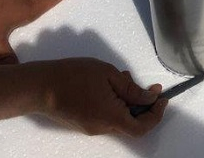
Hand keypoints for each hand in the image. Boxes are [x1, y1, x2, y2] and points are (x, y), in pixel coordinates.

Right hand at [37, 58, 167, 135]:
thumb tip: (151, 97)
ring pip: (119, 119)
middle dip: (143, 104)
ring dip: (127, 101)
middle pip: (132, 123)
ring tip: (121, 78)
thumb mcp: (109, 75)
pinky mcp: (83, 124)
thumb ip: (132, 88)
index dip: (156, 115)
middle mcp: (103, 129)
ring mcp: (91, 128)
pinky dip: (114, 103)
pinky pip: (106, 116)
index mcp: (112, 118)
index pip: (142, 128)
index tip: (162, 97)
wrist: (41, 86)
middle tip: (143, 83)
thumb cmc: (75, 75)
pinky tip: (107, 85)